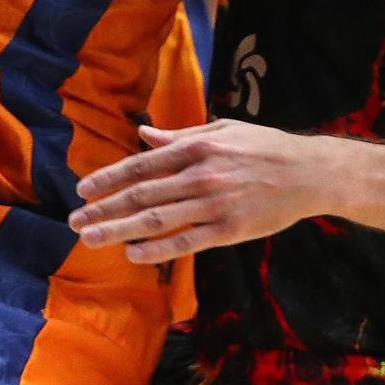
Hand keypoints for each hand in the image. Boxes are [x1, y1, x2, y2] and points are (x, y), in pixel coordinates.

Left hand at [69, 117, 329, 263]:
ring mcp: (214, 204)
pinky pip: (186, 242)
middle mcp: (201, 175)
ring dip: (119, 230)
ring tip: (91, 238)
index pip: (142, 164)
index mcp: (197, 147)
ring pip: (158, 220)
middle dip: (105, 208)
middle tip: (75, 221)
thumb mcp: (222, 131)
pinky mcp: (229, 230)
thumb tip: (143, 135)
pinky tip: (132, 254)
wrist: (309, 173)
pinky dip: (157, 249)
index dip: (109, 178)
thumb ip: (180, 137)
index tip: (83, 190)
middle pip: (142, 194)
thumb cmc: (263, 147)